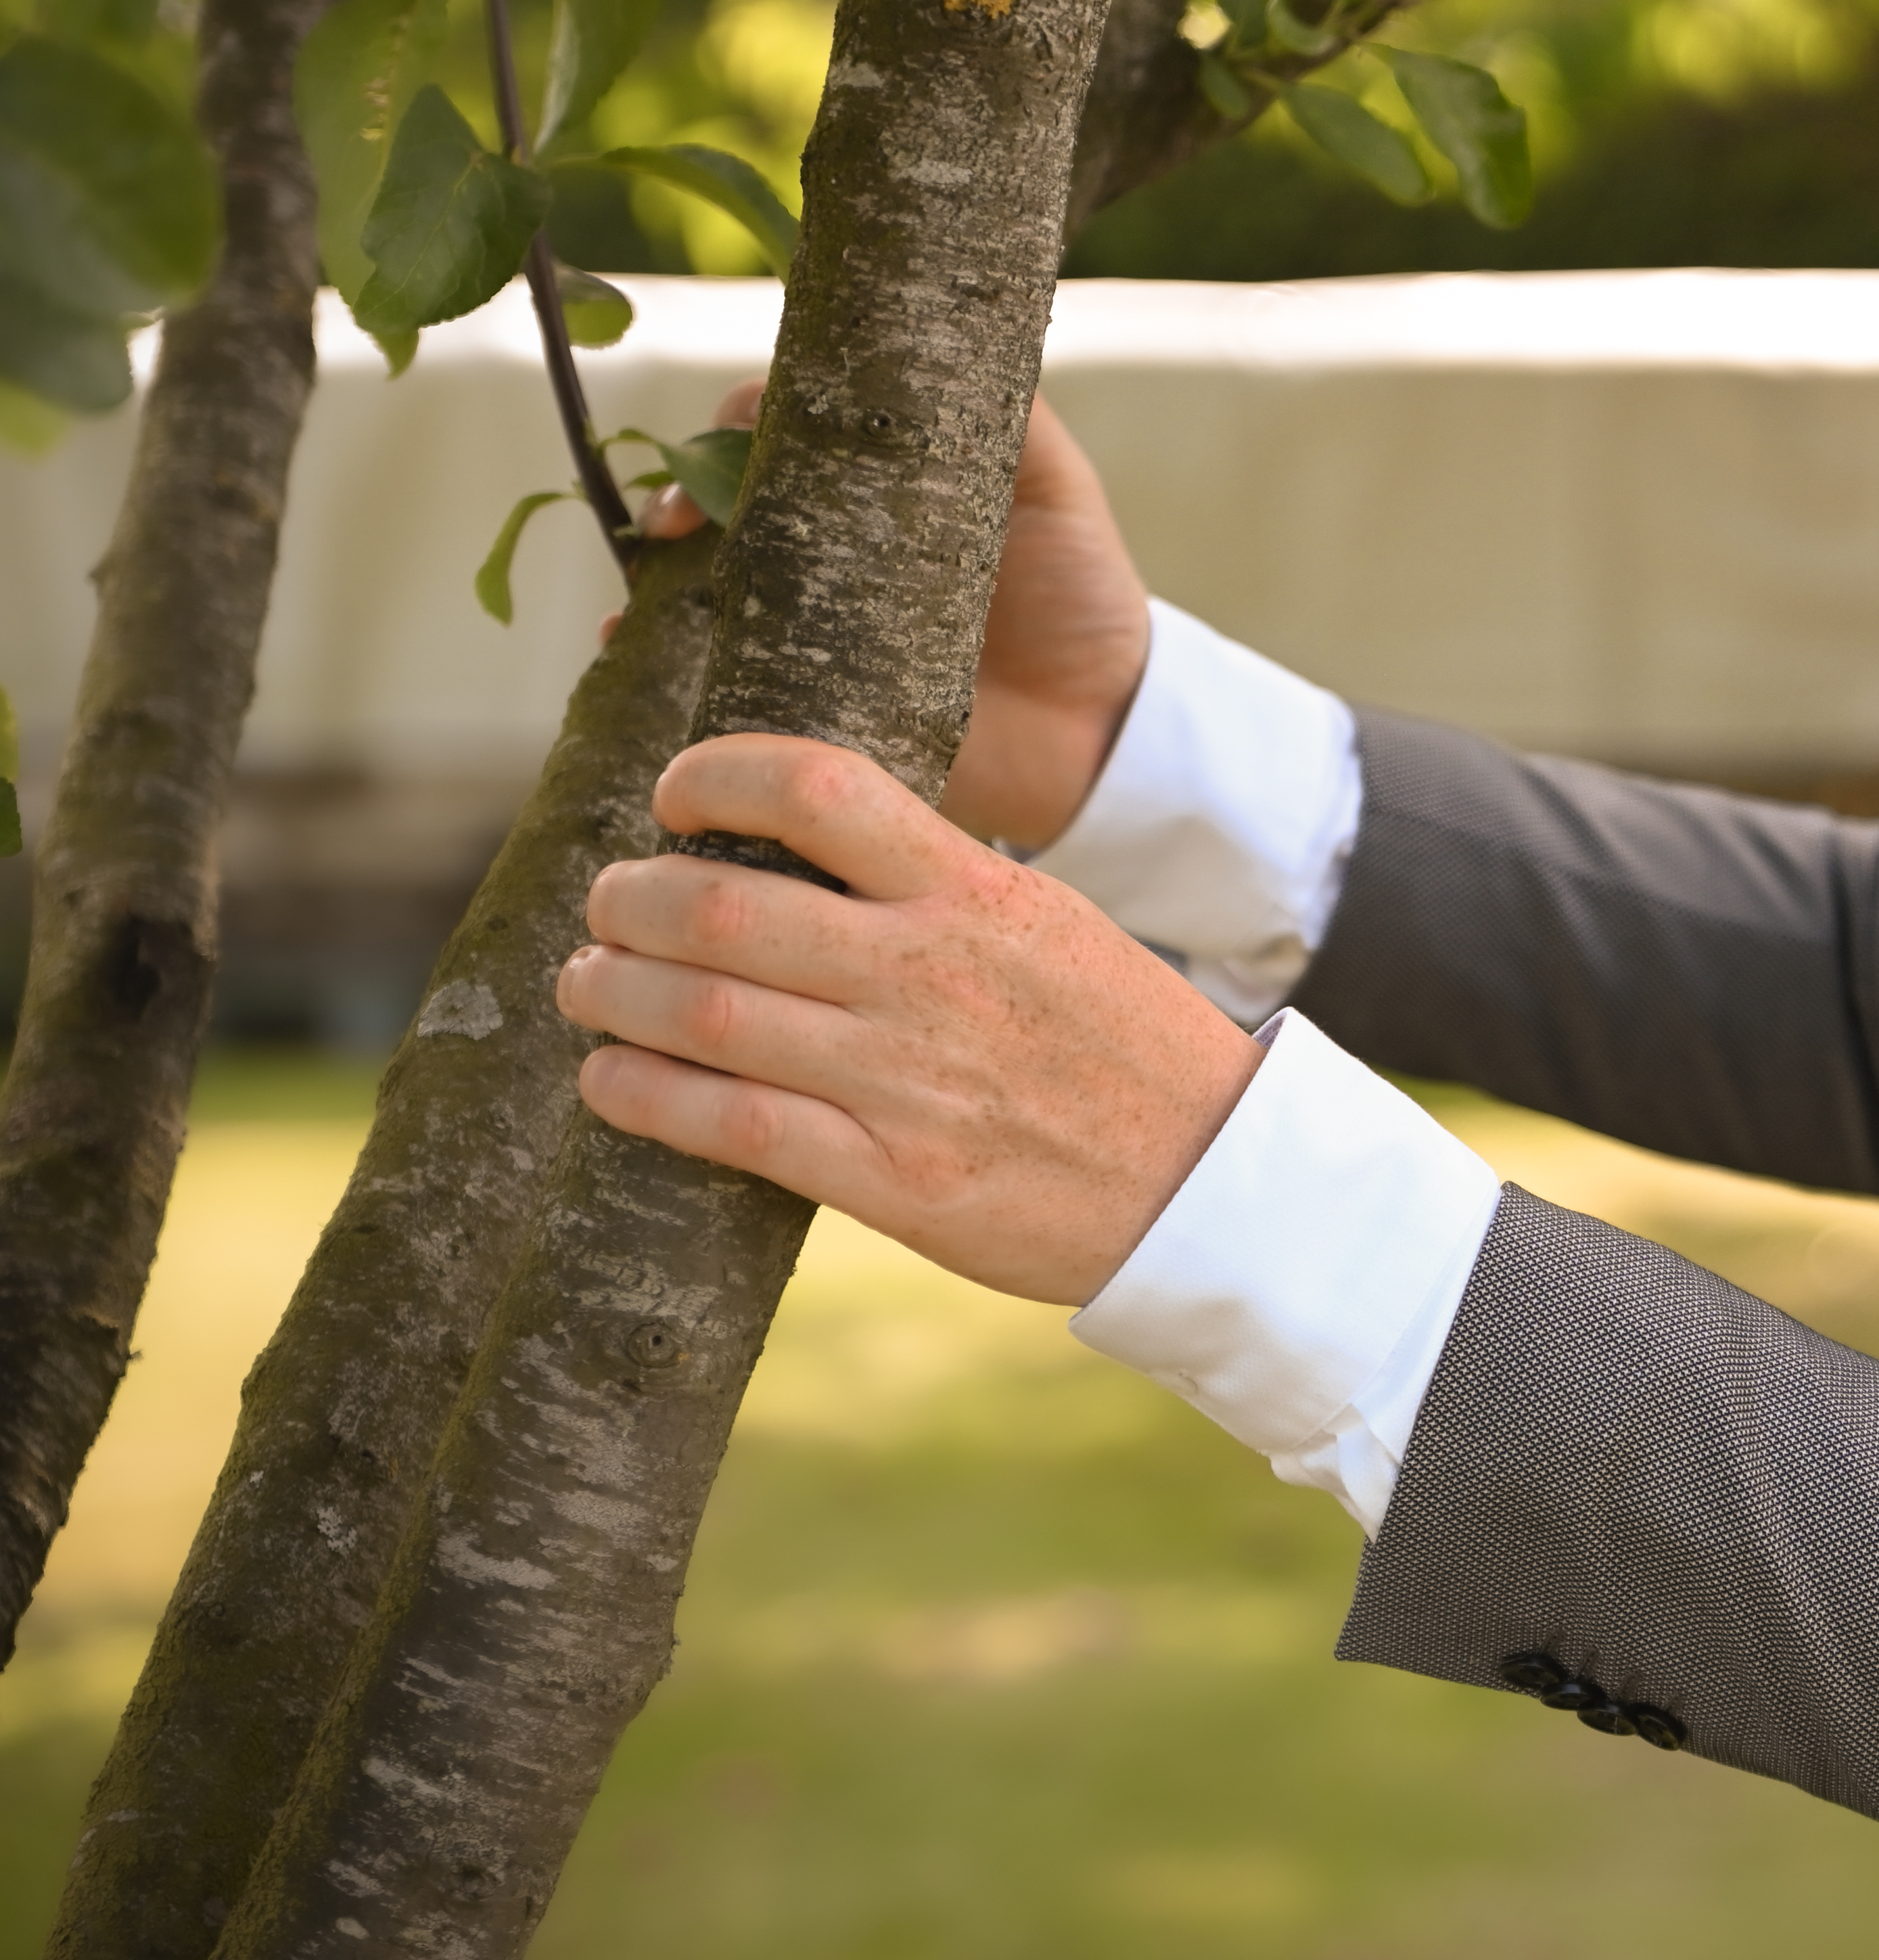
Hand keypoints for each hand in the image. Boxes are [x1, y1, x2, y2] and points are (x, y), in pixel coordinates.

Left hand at [559, 734, 1262, 1305]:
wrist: (1210, 1180)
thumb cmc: (1122, 1043)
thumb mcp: (1047, 925)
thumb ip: (937, 887)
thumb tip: (799, 855)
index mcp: (979, 893)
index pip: (818, 790)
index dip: (716, 775)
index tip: (675, 794)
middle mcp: (934, 975)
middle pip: (722, 906)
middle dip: (629, 898)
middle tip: (607, 904)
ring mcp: (910, 1082)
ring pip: (702, 1015)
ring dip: (612, 992)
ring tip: (587, 984)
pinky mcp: (897, 1184)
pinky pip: (732, 1128)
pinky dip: (643, 1096)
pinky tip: (610, 1080)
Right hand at [637, 384, 1151, 850]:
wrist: (1102, 729)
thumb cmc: (1082, 595)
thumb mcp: (1056, 489)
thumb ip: (1017, 419)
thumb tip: (967, 337)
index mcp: (885, 488)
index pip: (792, 425)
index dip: (749, 415)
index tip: (735, 422)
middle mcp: (837, 546)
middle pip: (729, 494)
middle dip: (684, 488)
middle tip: (675, 513)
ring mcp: (814, 621)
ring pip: (703, 574)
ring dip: (653, 564)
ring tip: (648, 566)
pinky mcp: (807, 697)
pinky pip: (711, 668)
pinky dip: (654, 651)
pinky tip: (626, 642)